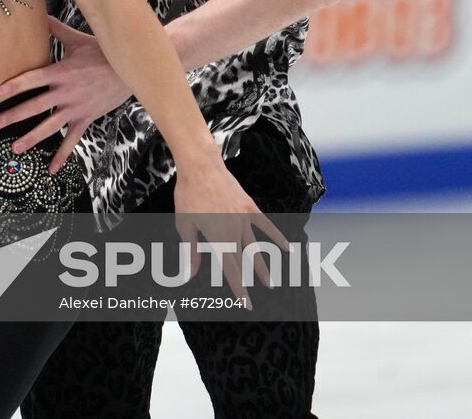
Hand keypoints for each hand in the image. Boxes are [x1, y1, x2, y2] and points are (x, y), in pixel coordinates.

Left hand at [0, 18, 131, 174]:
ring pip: (50, 126)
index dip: (16, 84)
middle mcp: (66, 92)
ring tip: (14, 147)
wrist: (132, 70)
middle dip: (14, 115)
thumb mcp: (78, 39)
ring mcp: (76, 108)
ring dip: (31, 138)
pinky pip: (72, 140)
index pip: (33, 78)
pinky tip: (50, 169)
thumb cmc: (103, 52)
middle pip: (35, 105)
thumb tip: (40, 13)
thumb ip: (56, 29)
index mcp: (61, 72)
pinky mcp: (86, 118)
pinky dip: (61, 155)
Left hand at [172, 161, 288, 302]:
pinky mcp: (250, 207)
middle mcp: (234, 232)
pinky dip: (277, 238)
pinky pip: (266, 226)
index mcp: (217, 239)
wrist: (201, 168)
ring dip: (262, 267)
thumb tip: (191, 274)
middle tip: (257, 302)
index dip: (238, 289)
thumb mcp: (184, 226)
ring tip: (270, 283)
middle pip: (244, 262)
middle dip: (249, 283)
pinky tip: (287, 249)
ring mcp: (245, 219)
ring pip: (256, 248)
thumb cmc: (188, 196)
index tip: (245, 304)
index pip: (230, 270)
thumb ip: (191, 251)